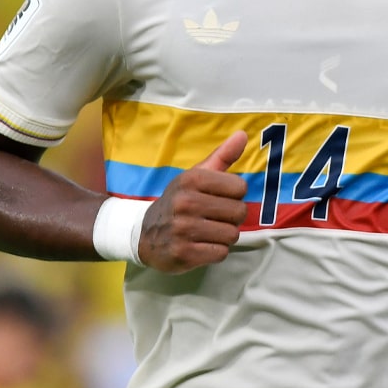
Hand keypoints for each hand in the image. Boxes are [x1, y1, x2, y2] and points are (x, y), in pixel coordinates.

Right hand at [137, 131, 247, 272]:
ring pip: (232, 234)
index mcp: (192, 179)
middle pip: (239, 212)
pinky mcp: (183, 253)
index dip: (234, 195)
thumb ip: (222, 156)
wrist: (145, 234)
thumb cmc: (179, 201)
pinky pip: (220, 253)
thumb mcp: (196, 176)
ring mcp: (183, 229)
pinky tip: (201, 245)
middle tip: (214, 218)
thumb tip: (243, 134)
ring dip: (224, 235)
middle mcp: (186, 202)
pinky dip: (215, 251)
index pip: (240, 187)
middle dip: (231, 217)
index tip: (219, 198)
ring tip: (208, 231)